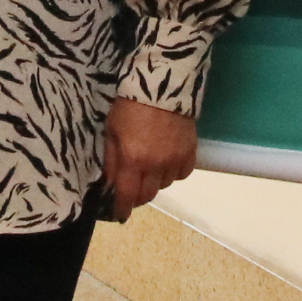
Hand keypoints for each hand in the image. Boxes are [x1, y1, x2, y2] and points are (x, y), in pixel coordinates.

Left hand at [103, 100, 197, 218]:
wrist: (162, 85)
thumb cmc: (130, 106)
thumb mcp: (112, 131)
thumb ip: (111, 160)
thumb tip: (110, 184)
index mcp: (133, 160)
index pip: (128, 195)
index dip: (123, 209)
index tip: (120, 215)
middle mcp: (156, 165)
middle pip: (149, 195)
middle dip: (138, 197)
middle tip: (132, 192)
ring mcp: (176, 159)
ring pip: (165, 185)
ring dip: (155, 183)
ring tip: (148, 172)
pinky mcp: (190, 152)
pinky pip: (182, 174)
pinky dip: (173, 173)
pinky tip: (166, 164)